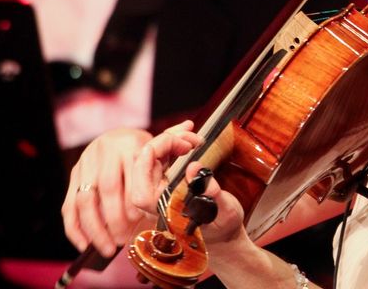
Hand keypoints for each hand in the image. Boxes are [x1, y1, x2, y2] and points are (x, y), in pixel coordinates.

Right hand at [62, 122, 199, 256]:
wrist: (115, 134)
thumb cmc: (142, 146)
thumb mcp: (159, 143)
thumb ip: (174, 142)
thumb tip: (192, 131)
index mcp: (131, 143)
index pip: (133, 175)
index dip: (137, 201)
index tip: (144, 220)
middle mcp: (105, 151)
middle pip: (108, 189)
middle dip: (117, 218)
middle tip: (126, 238)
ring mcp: (86, 163)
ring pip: (85, 199)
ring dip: (96, 227)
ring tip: (109, 248)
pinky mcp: (74, 176)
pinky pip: (68, 205)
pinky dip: (75, 228)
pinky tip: (85, 244)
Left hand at [131, 125, 261, 280]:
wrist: (225, 235)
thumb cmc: (222, 228)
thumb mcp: (221, 210)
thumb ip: (209, 191)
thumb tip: (194, 167)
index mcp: (160, 207)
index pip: (142, 170)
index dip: (160, 148)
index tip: (185, 143)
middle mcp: (154, 197)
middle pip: (146, 159)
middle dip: (168, 139)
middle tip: (193, 136)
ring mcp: (160, 189)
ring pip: (154, 156)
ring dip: (172, 139)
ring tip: (192, 132)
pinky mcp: (168, 183)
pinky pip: (163, 158)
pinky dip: (174, 144)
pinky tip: (187, 136)